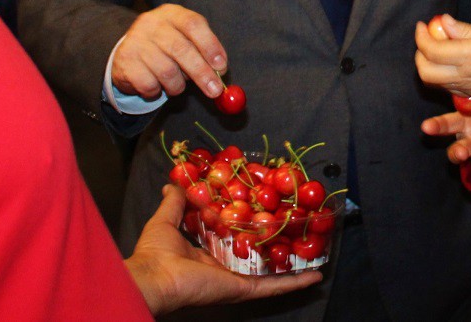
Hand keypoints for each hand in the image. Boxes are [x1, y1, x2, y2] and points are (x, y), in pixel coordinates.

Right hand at [112, 4, 227, 100]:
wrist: (128, 51)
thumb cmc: (166, 47)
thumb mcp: (185, 39)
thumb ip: (204, 51)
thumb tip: (220, 71)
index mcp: (172, 13)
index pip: (193, 24)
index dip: (210, 45)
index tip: (221, 67)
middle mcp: (151, 23)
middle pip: (181, 49)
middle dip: (201, 73)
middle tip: (214, 90)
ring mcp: (135, 41)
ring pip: (166, 71)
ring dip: (177, 85)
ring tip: (176, 85)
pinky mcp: (125, 61)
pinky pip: (149, 85)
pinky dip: (157, 92)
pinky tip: (156, 86)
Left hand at [124, 185, 320, 315]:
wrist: (153, 279)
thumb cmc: (155, 253)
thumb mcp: (166, 219)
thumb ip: (174, 201)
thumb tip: (173, 182)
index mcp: (208, 254)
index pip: (235, 239)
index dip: (250, 225)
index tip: (267, 211)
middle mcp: (226, 268)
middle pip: (258, 256)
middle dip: (278, 245)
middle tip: (298, 229)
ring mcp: (237, 279)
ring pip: (272, 272)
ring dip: (294, 266)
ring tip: (318, 255)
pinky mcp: (243, 288)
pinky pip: (273, 286)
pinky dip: (295, 282)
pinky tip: (316, 276)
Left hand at [414, 14, 470, 101]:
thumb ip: (467, 30)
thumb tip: (444, 22)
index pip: (432, 50)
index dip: (421, 36)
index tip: (422, 25)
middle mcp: (465, 75)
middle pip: (425, 72)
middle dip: (419, 54)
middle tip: (426, 39)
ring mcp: (467, 89)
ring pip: (433, 83)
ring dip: (428, 65)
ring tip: (438, 49)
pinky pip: (446, 88)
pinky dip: (440, 75)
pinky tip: (450, 62)